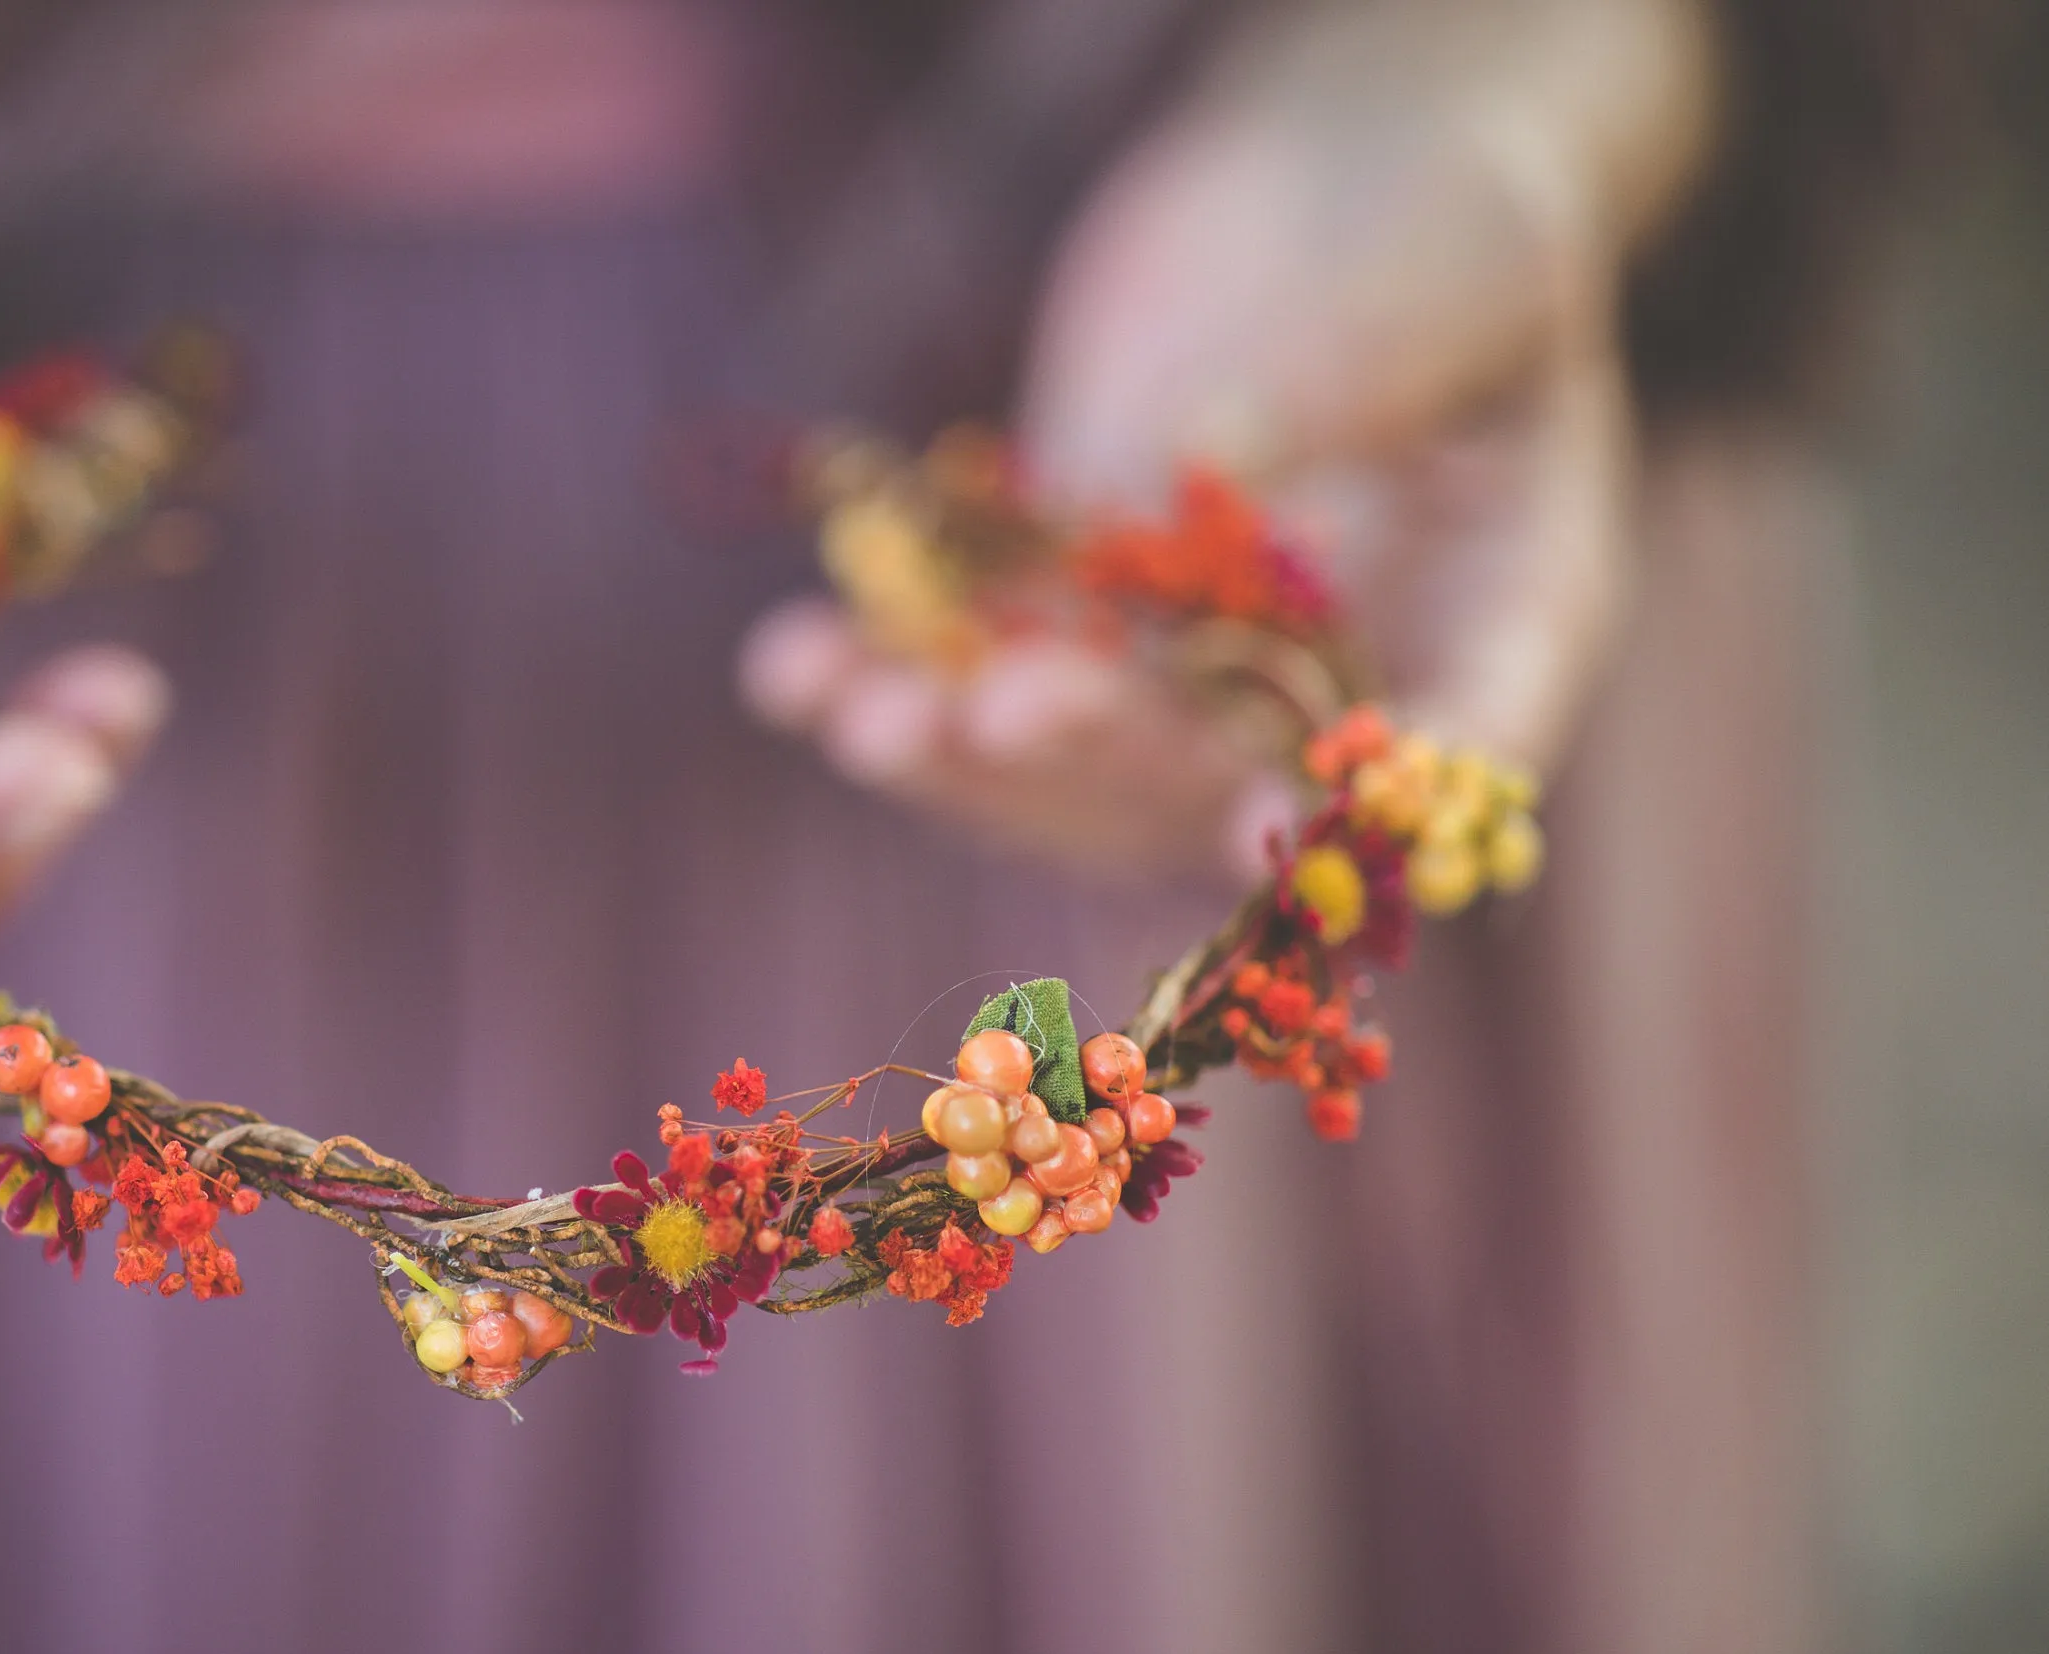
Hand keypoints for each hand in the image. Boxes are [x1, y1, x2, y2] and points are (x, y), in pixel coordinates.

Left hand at [745, 1, 1709, 879]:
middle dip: (1091, 756)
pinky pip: (972, 665)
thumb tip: (1208, 456)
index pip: (1464, 734)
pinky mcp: (1068, 616)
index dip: (1364, 807)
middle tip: (990, 719)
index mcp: (1506, 610)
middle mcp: (1338, 679)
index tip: (1265, 828)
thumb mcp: (1452, 261)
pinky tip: (786, 668)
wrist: (1335, 186)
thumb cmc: (1453, 220)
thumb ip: (1359, 368)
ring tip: (849, 715)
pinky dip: (879, 672)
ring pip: (1069, 755)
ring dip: (954, 750)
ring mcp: (1188, 663)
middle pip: (1214, 770)